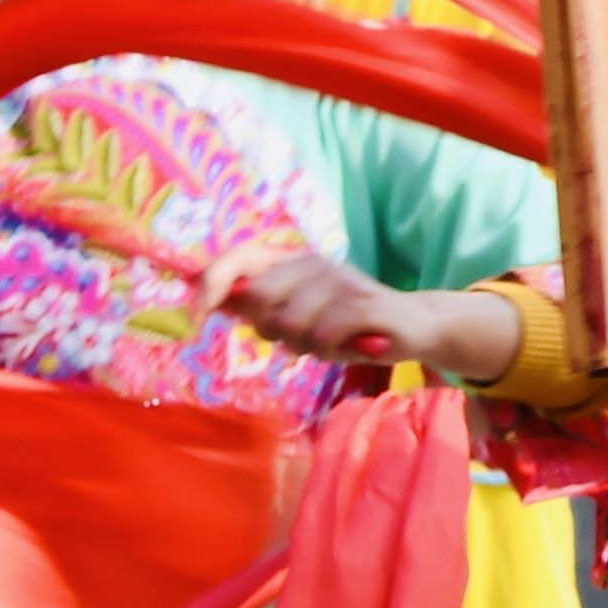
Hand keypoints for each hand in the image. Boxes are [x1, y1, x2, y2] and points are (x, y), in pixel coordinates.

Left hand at [209, 243, 518, 386]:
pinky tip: (348, 346)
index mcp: (293, 260)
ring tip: (330, 343)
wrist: (411, 326)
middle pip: (259, 301)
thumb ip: (255, 305)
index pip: (238, 259)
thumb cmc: (345, 324)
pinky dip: (329, 348)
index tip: (195, 318)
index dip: (210, 284)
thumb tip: (207, 299)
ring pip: (291, 324)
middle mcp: (314, 262)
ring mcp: (340, 280)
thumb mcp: (296, 313)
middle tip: (301, 337)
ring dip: (307, 346)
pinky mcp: (364, 304)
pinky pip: (322, 334)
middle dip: (273, 331)